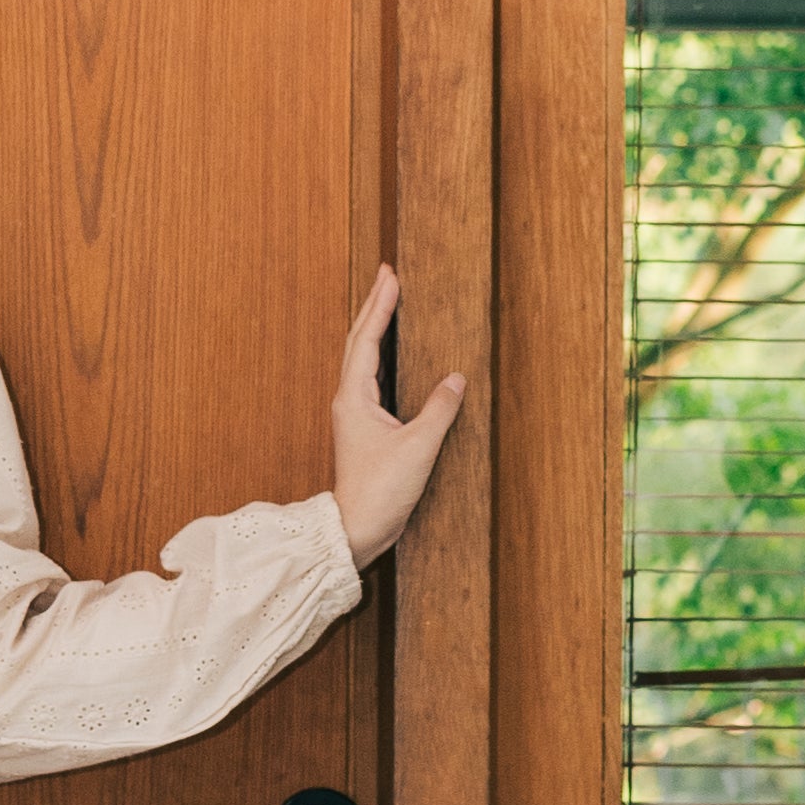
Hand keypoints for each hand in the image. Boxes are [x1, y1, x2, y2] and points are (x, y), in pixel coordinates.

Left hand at [330, 268, 464, 567]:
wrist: (355, 529)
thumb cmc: (379, 492)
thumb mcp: (418, 447)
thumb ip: (439, 409)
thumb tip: (456, 379)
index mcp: (354, 397)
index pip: (367, 339)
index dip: (380, 305)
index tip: (391, 275)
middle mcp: (348, 401)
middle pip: (358, 341)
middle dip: (374, 306)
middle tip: (387, 274)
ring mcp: (353, 415)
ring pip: (361, 359)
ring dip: (374, 328)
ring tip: (387, 302)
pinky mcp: (362, 429)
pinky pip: (369, 379)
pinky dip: (378, 355)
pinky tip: (388, 354)